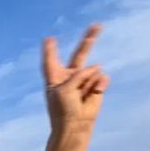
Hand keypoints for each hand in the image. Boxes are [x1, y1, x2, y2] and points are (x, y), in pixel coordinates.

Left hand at [41, 24, 109, 150]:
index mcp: (55, 78)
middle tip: (97, 25)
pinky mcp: (97, 87)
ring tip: (80, 97)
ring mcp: (85, 81)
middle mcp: (70, 77)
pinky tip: (90, 96)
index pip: (51, 61)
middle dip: (88, 41)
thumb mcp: (64, 89)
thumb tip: (98, 67)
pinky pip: (100, 79)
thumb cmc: (62, 109)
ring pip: (91, 70)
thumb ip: (78, 75)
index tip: (49, 38)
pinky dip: (96, 86)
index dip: (50, 50)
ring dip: (87, 82)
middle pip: (79, 55)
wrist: (75, 125)